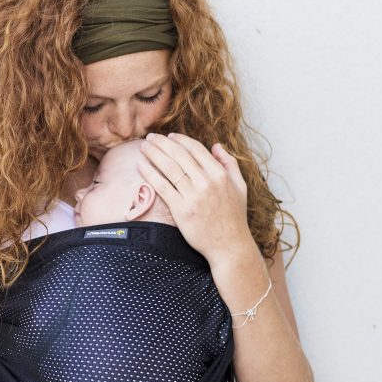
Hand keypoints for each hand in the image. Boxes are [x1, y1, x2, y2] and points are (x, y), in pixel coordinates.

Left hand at [139, 132, 252, 267]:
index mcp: (220, 174)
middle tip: (150, 137)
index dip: (180, 140)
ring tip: (143, 147)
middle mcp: (206, 182)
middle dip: (162, 143)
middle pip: (179, 155)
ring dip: (153, 154)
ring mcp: (193, 196)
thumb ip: (230, 163)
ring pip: (169, 168)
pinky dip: (150, 174)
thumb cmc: (234, 217)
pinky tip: (141, 165)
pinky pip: (162, 187)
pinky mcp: (181, 210)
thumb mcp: (240, 186)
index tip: (169, 136)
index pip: (196, 149)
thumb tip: (215, 145)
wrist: (228, 245)